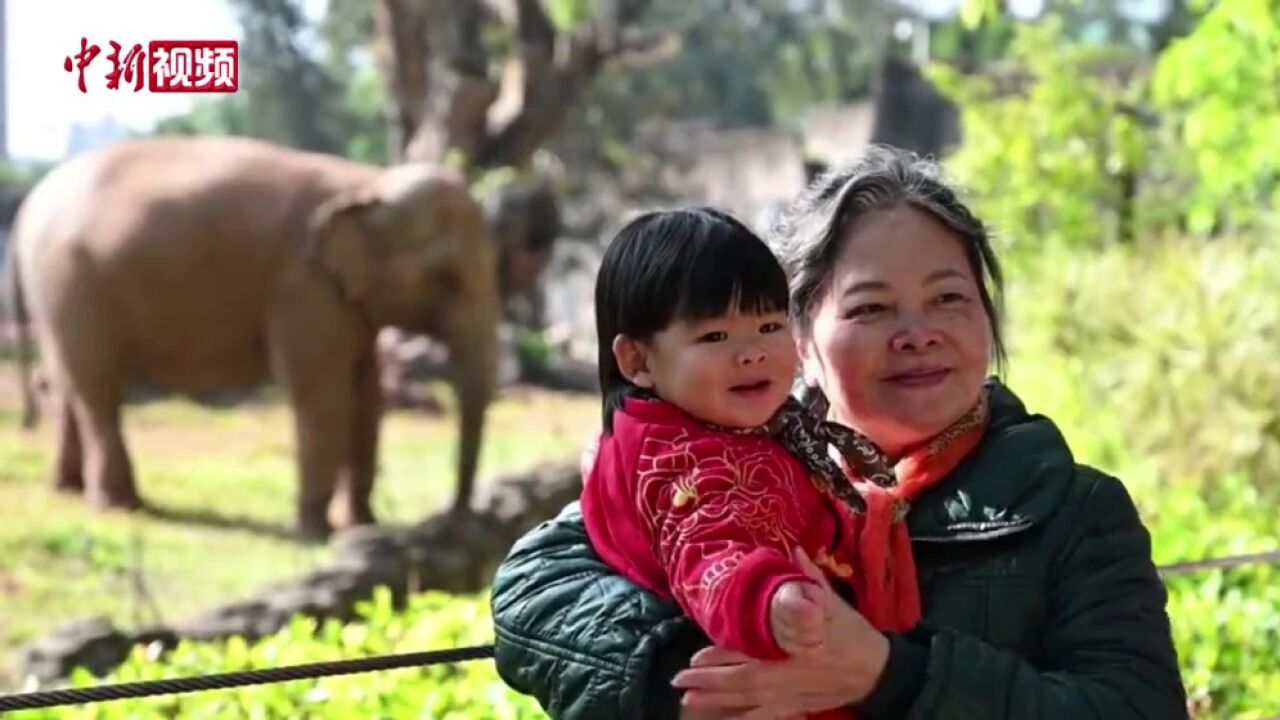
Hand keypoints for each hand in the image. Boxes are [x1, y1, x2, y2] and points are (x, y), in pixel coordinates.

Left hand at [672, 548, 890, 716]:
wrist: (878, 672)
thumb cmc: (852, 634)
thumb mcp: (833, 604)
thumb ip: (810, 580)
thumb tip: (794, 551)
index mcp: (791, 646)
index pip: (750, 652)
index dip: (721, 655)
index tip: (696, 656)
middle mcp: (785, 673)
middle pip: (740, 680)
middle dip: (708, 681)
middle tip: (679, 680)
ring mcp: (789, 695)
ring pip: (746, 701)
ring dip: (716, 701)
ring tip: (688, 700)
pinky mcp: (795, 708)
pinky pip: (764, 716)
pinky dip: (743, 719)